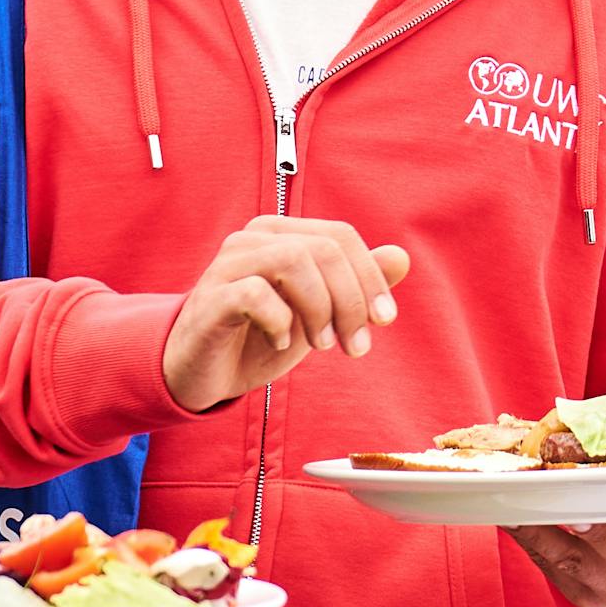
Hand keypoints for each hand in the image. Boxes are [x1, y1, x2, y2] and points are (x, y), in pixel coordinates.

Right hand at [163, 218, 410, 412]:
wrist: (203, 373)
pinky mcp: (210, 297)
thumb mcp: (320, 313)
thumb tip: (401, 257)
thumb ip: (356, 284)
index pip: (341, 237)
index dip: (371, 278)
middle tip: (356, 346)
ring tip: (322, 345)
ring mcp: (228, 263)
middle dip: (351, 300)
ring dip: (320, 310)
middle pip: (324, 249)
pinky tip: (281, 342)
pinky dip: (280, 322)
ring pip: (293, 261)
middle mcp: (254, 238)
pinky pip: (256, 294)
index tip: (384, 321)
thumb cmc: (263, 336)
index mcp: (283, 233)